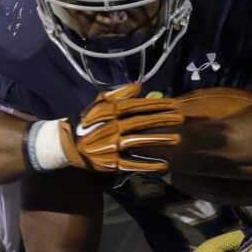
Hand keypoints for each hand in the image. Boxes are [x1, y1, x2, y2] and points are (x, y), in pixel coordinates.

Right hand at [61, 83, 183, 172]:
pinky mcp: (111, 162)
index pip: (137, 106)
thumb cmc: (90, 121)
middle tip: (180, 118)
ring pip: (137, 141)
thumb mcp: (100, 102)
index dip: (156, 104)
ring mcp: (111, 146)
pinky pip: (131, 164)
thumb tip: (140, 87)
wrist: (70, 143)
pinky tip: (163, 164)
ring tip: (177, 138)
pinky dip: (147, 165)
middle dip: (162, 119)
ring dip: (158, 140)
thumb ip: (120, 93)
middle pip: (140, 122)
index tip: (173, 103)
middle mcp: (111, 127)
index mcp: (109, 112)